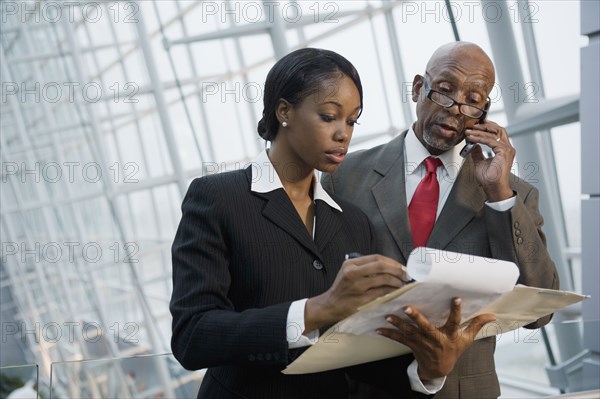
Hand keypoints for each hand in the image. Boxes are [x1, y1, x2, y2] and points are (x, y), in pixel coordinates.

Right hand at [304, 255, 408, 331]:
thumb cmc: (342, 290)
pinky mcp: (361, 300)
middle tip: (406, 275)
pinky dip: (392, 292)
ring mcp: (357, 287)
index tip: (402, 267)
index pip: (377, 258)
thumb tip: (390, 267)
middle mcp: (352, 273)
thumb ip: (364, 268)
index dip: (392, 262)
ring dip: (397, 282)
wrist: (329, 306)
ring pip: (384, 280)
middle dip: (397, 270)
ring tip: (402, 284)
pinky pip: (382, 293)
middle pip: (381, 266)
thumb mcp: (348, 273)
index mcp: (350, 264)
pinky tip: (395, 292)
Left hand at [376, 298, 495, 379]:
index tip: (455, 298)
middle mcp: (435, 339)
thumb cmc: (453, 350)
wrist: (439, 369)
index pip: (455, 322)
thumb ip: (476, 325)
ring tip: (388, 316)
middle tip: (407, 308)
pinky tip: (379, 329)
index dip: (456, 311)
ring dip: (398, 325)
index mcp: (449, 336)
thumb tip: (492, 315)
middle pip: (426, 327)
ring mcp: (422, 343)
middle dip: (416, 318)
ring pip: (409, 332)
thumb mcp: (466, 339)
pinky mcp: (412, 345)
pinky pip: (399, 339)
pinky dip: (389, 334)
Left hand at [465, 121, 514, 201]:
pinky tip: (471, 138)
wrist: (493, 187)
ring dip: (480, 131)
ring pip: (494, 134)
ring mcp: (507, 150)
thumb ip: (477, 153)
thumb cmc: (489, 179)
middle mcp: (507, 148)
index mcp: (504, 150)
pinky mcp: (504, 152)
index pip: (497, 133)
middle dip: (485, 126)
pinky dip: (479, 138)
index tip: (476, 126)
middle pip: (498, 130)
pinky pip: (490, 141)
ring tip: (470, 131)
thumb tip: (473, 145)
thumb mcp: (480, 162)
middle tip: (473, 125)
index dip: (487, 128)